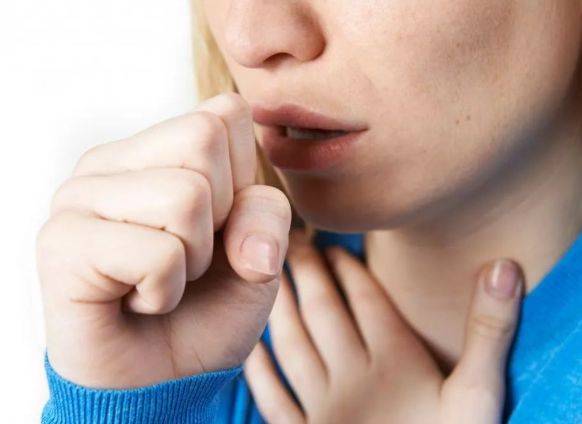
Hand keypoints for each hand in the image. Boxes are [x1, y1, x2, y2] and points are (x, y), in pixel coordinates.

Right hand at [36, 93, 291, 387]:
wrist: (165, 374)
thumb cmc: (208, 307)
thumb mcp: (260, 258)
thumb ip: (267, 219)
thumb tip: (246, 236)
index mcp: (157, 149)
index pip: (226, 113)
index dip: (244, 182)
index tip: (219, 228)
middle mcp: (112, 160)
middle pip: (204, 140)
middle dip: (220, 219)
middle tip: (188, 259)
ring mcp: (79, 196)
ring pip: (185, 196)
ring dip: (193, 261)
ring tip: (162, 280)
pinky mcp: (61, 243)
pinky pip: (157, 253)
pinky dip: (165, 291)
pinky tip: (136, 300)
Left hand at [244, 230, 523, 423]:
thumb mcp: (480, 398)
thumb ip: (488, 333)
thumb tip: (503, 267)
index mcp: (395, 362)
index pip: (365, 299)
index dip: (347, 268)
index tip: (331, 244)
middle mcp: (353, 378)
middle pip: (324, 312)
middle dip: (307, 273)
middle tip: (291, 241)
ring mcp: (324, 409)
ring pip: (294, 346)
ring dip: (280, 308)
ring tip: (269, 277)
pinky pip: (274, 398)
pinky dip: (260, 371)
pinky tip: (250, 348)